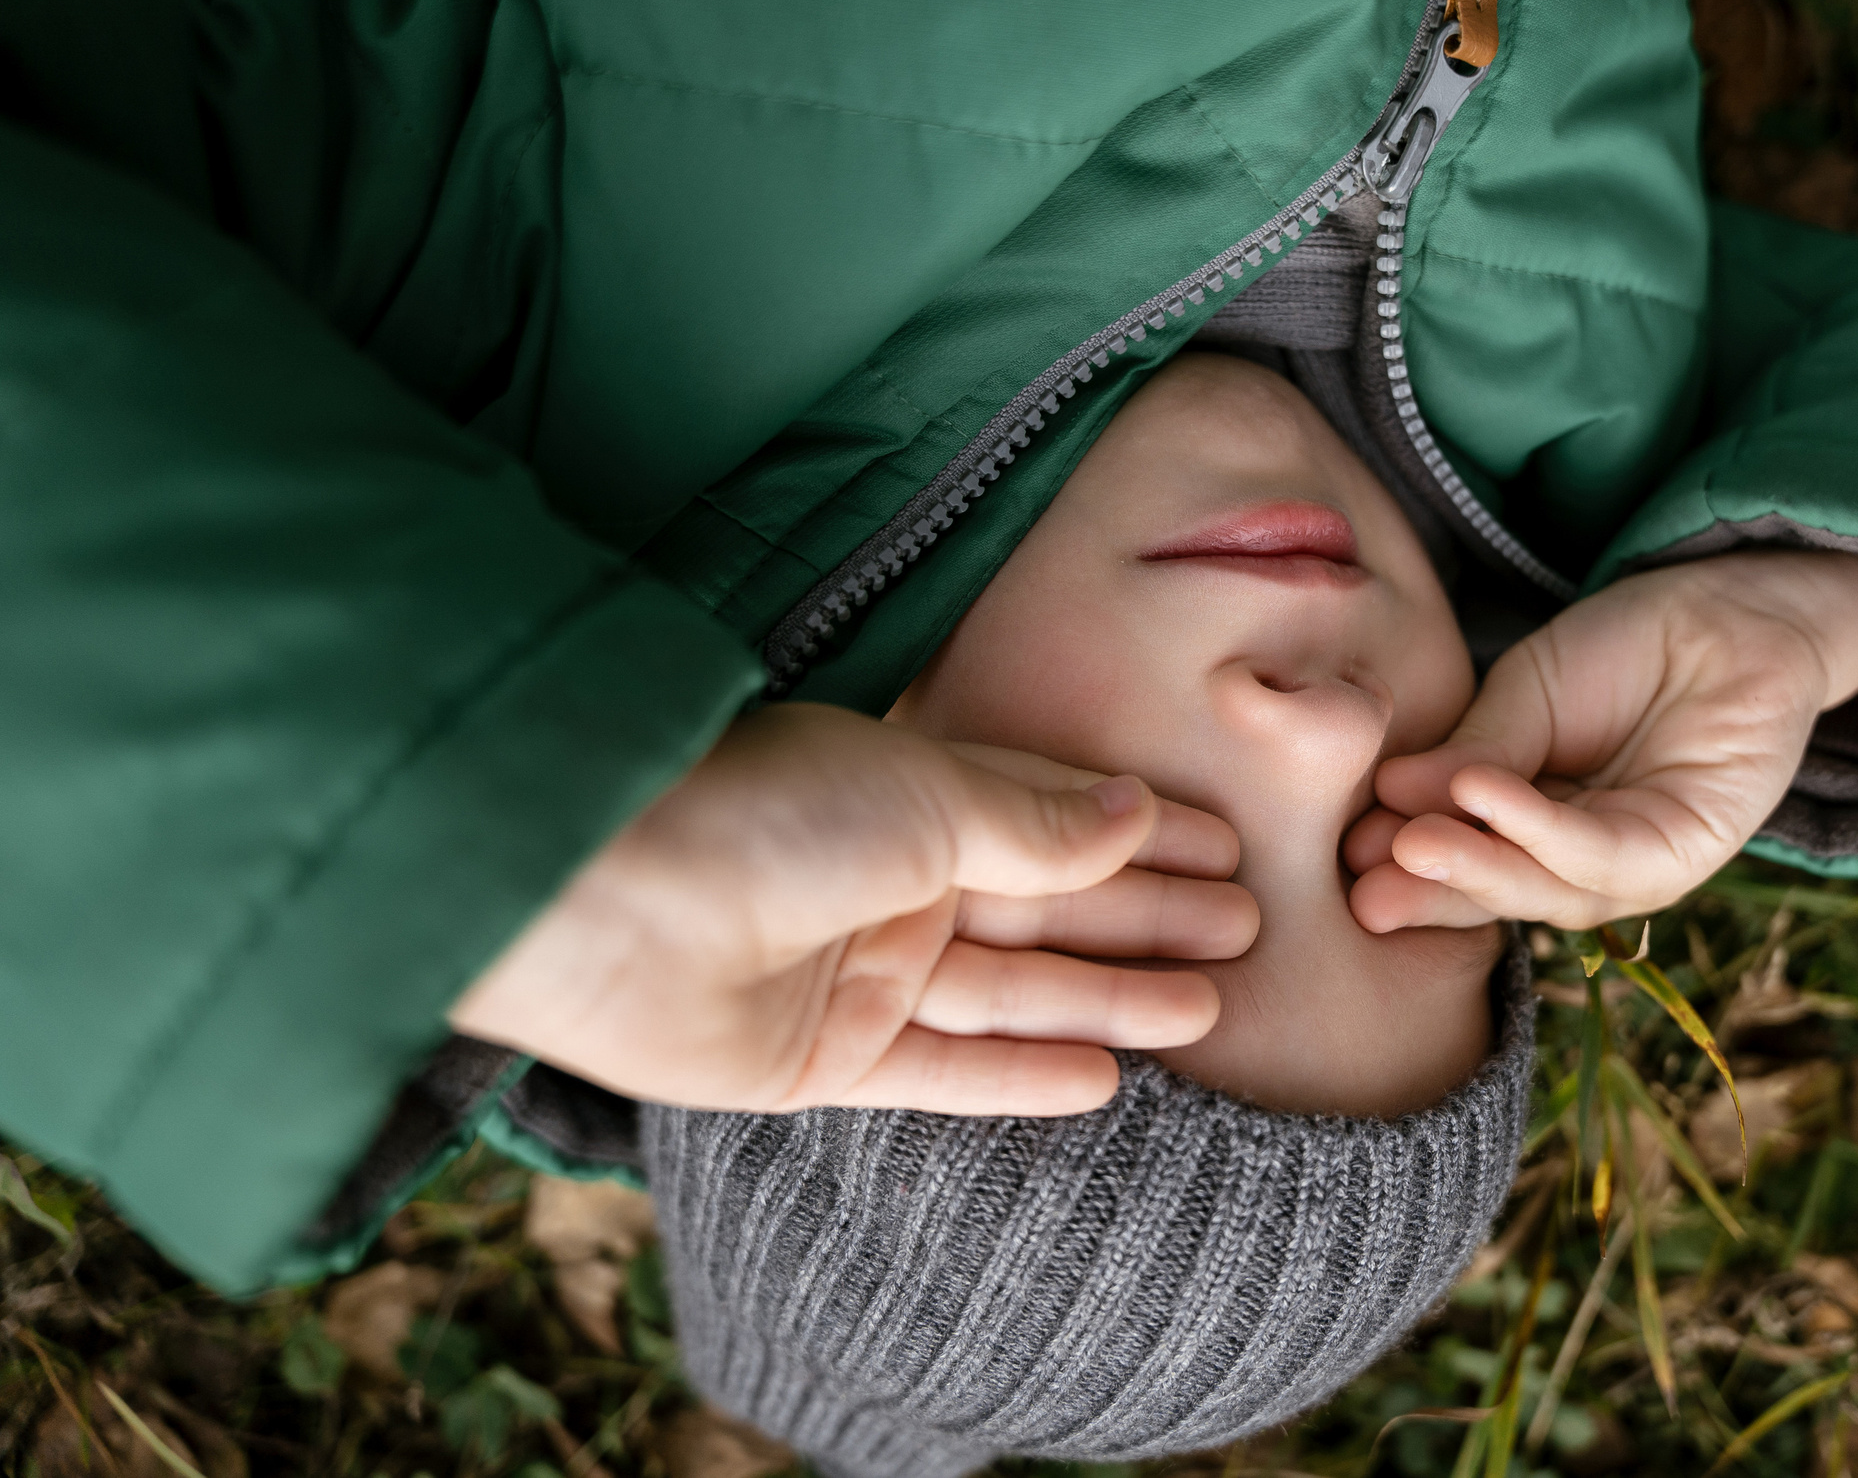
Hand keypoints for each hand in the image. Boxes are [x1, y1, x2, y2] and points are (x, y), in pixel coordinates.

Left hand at [449, 703, 1255, 1116]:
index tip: (1228, 844)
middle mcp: (888, 878)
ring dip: (1109, 996)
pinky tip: (1102, 1078)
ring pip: (1013, 987)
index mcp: (908, 792)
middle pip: (1048, 903)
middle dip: (1148, 914)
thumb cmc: (760, 815)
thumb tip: (1134, 811)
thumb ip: (1036, 823)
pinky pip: (944, 1070)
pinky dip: (1020, 1075)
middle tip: (1249, 927)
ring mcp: (857, 968)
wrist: (595, 902)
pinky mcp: (821, 1056)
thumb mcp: (925, 798)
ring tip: (1210, 1006)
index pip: (1053, 812)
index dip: (1142, 830)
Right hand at [1345, 551, 1857, 930]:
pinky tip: (1482, 797)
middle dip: (1431, 891)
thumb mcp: (1525, 695)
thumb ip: (1472, 754)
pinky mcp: (1690, 851)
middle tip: (1359, 885)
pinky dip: (1540, 830)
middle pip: (1505, 893)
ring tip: (1407, 841)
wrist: (1730, 603)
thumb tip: (1388, 799)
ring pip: (1551, 890)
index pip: (1470, 864)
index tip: (1342, 857)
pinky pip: (1605, 855)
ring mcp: (1641, 865)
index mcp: (1540, 831)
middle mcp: (1589, 863)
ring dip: (1477, 869)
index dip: (1409, 865)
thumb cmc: (1631, 647)